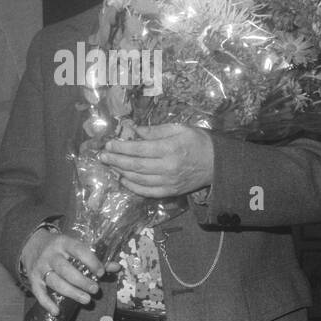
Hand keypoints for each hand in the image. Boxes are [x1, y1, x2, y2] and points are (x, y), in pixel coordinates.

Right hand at [20, 228, 114, 315]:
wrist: (31, 244)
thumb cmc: (61, 248)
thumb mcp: (75, 247)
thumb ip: (96, 258)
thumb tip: (117, 268)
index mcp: (64, 242)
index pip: (78, 250)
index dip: (91, 261)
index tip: (101, 273)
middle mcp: (51, 254)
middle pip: (65, 269)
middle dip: (81, 281)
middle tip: (95, 290)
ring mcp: (40, 266)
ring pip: (54, 281)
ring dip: (71, 292)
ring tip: (87, 300)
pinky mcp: (33, 278)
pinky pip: (38, 292)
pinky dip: (46, 302)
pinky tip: (57, 311)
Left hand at [99, 124, 213, 197]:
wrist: (218, 163)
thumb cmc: (199, 141)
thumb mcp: (180, 128)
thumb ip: (156, 130)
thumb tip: (134, 130)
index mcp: (169, 149)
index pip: (139, 149)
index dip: (121, 147)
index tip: (108, 144)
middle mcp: (167, 167)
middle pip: (135, 166)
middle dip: (116, 160)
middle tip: (102, 156)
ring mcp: (169, 182)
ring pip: (139, 179)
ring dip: (121, 172)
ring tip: (110, 165)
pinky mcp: (171, 191)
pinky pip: (147, 192)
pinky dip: (133, 187)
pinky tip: (124, 180)